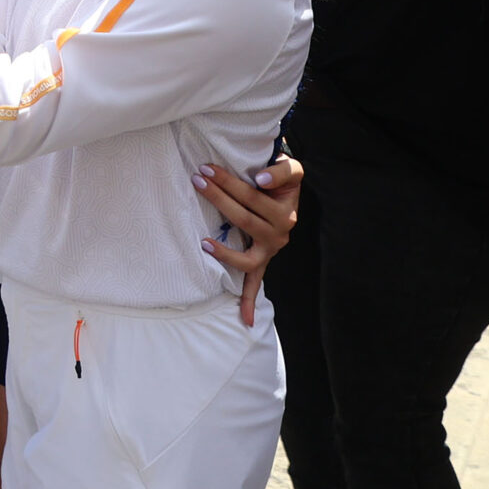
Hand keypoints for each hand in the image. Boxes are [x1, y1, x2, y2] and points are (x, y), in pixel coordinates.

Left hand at [195, 159, 300, 325]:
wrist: (287, 192)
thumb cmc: (282, 180)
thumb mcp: (291, 169)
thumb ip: (281, 171)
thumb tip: (260, 181)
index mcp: (284, 215)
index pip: (251, 198)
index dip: (228, 183)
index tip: (206, 169)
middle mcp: (279, 235)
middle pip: (243, 220)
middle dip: (218, 199)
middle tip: (196, 180)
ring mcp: (270, 252)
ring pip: (245, 257)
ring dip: (223, 254)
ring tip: (203, 243)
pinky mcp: (262, 261)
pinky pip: (256, 284)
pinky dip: (250, 301)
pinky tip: (243, 319)